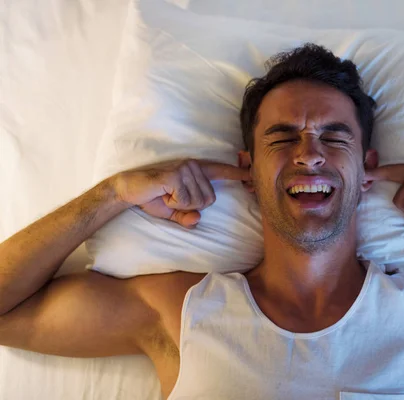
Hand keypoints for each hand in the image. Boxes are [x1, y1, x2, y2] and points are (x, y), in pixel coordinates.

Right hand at [111, 159, 249, 227]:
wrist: (129, 190)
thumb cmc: (153, 198)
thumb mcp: (174, 212)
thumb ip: (188, 216)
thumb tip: (197, 220)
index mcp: (196, 171)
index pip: (221, 171)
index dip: (237, 174)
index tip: (252, 174)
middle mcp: (193, 166)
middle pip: (209, 199)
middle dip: (190, 206)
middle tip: (171, 197)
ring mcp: (185, 169)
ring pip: (197, 202)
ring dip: (179, 205)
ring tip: (165, 195)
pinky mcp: (176, 175)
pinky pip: (185, 201)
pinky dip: (172, 204)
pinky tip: (162, 194)